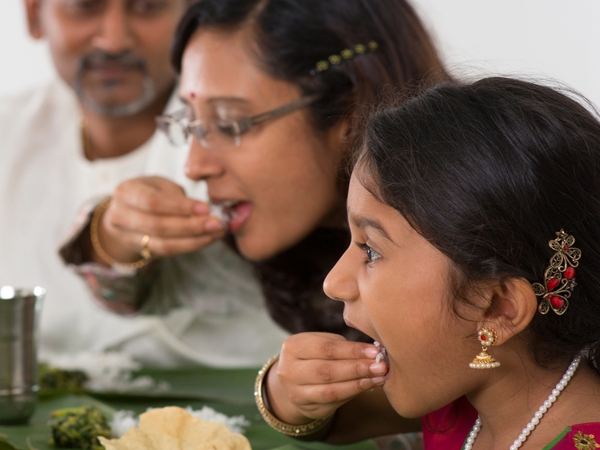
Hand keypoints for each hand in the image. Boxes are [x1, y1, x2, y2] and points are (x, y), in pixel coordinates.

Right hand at [94, 176, 224, 262]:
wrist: (127, 213)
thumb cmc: (149, 191)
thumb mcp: (158, 184)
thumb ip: (175, 195)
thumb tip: (203, 210)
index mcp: (126, 192)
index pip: (153, 202)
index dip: (180, 207)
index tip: (206, 208)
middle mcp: (121, 216)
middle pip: (158, 226)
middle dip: (191, 226)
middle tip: (217, 223)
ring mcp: (128, 237)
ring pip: (163, 244)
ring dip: (194, 240)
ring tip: (216, 233)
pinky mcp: (142, 251)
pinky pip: (168, 252)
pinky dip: (190, 246)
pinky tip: (207, 239)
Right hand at [265, 332, 386, 424]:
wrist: (297, 380)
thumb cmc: (317, 355)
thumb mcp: (323, 343)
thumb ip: (344, 347)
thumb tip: (374, 353)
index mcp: (293, 347)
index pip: (326, 349)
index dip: (352, 351)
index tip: (374, 352)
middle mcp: (289, 371)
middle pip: (327, 371)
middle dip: (357, 368)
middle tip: (381, 366)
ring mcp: (296, 393)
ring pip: (330, 390)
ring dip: (358, 384)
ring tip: (379, 377)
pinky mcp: (308, 409)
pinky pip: (334, 403)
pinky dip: (353, 393)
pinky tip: (369, 386)